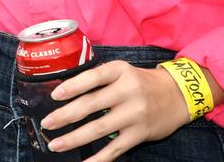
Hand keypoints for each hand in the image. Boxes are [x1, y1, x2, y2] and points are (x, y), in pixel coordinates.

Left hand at [40, 60, 188, 159]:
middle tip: (46, 124)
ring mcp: (135, 115)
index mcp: (119, 71)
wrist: (177, 95)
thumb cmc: (139, 82)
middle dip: (65, 116)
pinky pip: (115, 149)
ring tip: (56, 145)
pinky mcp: (140, 134)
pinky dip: (98, 158)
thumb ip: (98, 78)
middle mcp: (128, 92)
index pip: (93, 78)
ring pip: (99, 128)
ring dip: (74, 139)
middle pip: (91, 105)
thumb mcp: (121, 71)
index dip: (72, 87)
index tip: (55, 96)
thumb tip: (65, 91)